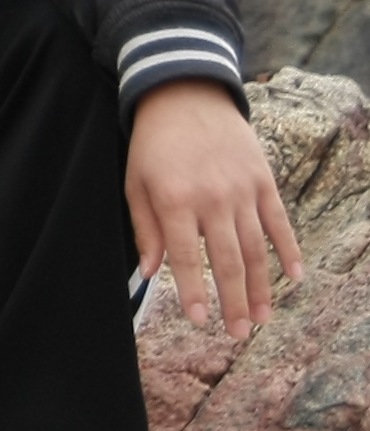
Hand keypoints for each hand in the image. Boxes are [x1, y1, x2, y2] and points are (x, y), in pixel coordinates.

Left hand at [127, 79, 306, 331]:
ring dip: (261, 287)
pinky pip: (280, 223)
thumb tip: (152, 272)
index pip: (187, 257)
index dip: (194, 291)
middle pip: (228, 261)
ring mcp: (242, 191)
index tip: (200, 320)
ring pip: (256, 249)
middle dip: (233, 301)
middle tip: (237, 333)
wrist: (186, 96)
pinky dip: (289, 251)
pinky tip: (294, 278)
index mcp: (175, 200)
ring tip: (261, 319)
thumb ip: (146, 228)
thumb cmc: (154, 145)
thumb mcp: (135, 182)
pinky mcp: (264, 182)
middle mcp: (212, 199)